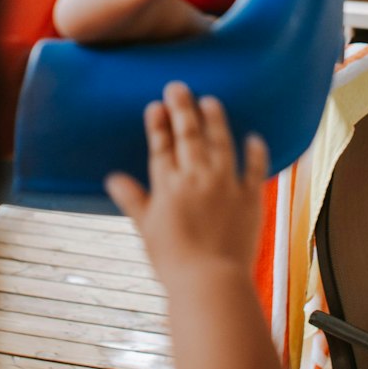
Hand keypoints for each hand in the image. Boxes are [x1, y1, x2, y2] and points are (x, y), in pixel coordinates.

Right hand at [105, 82, 268, 281]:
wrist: (210, 281)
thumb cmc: (173, 260)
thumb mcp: (146, 229)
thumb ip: (133, 200)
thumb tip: (112, 178)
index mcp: (168, 186)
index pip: (161, 147)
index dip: (157, 125)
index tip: (155, 105)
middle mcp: (196, 178)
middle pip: (189, 136)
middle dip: (182, 109)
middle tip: (178, 87)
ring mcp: (225, 186)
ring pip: (221, 143)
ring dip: (216, 120)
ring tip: (211, 102)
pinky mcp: (249, 199)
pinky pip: (254, 169)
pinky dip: (255, 153)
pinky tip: (254, 138)